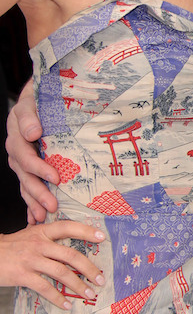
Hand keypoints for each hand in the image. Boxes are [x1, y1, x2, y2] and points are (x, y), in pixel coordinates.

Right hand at [0, 220, 104, 309]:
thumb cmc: (11, 246)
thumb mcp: (29, 234)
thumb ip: (47, 235)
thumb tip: (70, 237)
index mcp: (42, 232)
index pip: (67, 227)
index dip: (85, 231)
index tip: (102, 237)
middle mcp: (39, 244)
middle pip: (70, 255)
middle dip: (89, 268)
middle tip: (101, 279)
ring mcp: (31, 260)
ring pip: (61, 273)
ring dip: (78, 285)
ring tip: (89, 294)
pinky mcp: (23, 275)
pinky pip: (45, 288)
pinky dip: (58, 297)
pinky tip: (66, 304)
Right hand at [6, 77, 58, 222]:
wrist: (39, 97)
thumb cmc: (40, 97)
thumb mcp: (32, 101)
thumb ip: (30, 116)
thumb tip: (32, 133)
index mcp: (16, 135)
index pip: (25, 156)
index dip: (39, 168)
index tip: (55, 177)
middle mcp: (16, 149)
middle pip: (24, 175)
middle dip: (38, 192)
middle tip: (52, 206)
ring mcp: (20, 160)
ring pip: (25, 183)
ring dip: (34, 201)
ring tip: (44, 216)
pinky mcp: (27, 166)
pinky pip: (26, 186)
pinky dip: (31, 202)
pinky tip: (36, 217)